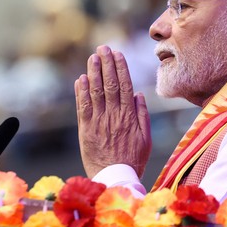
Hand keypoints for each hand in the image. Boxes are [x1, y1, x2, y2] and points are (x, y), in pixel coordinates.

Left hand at [75, 45, 151, 178]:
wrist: (115, 178)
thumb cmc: (133, 160)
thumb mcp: (146, 138)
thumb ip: (142, 115)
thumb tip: (138, 94)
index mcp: (130, 116)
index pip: (125, 86)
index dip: (121, 68)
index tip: (118, 54)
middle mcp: (114, 116)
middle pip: (109, 84)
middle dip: (106, 64)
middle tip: (102, 48)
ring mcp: (99, 122)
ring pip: (95, 92)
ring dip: (93, 73)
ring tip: (92, 57)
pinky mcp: (86, 130)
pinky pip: (83, 107)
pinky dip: (81, 92)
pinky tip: (80, 79)